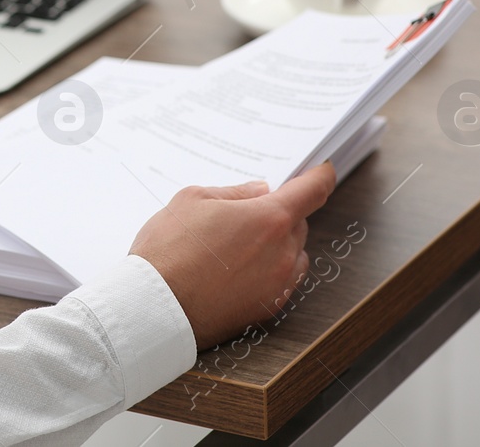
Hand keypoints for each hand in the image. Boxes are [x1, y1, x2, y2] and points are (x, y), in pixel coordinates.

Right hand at [129, 162, 336, 349]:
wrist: (157, 305)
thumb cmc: (169, 249)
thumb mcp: (193, 200)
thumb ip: (234, 192)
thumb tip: (259, 191)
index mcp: (270, 219)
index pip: (313, 190)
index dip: (320, 176)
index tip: (322, 171)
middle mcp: (283, 252)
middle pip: (299, 223)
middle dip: (280, 213)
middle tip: (248, 212)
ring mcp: (278, 284)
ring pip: (293, 254)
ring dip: (278, 244)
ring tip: (239, 244)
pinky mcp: (268, 308)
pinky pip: (283, 281)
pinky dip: (271, 270)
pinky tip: (238, 269)